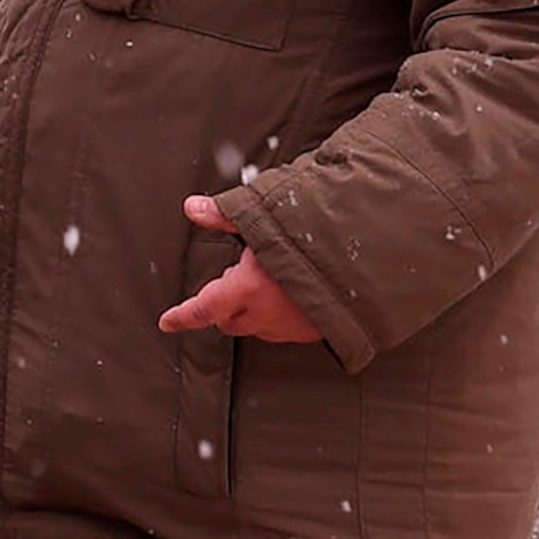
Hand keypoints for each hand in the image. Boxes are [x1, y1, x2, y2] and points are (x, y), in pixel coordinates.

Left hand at [157, 195, 320, 340]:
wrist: (372, 260)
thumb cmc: (317, 237)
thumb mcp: (266, 218)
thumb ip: (227, 216)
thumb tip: (192, 207)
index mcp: (248, 289)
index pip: (203, 309)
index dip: (182, 316)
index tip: (167, 321)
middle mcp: (266, 314)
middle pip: (229, 322)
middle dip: (221, 309)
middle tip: (224, 288)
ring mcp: (293, 327)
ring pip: (259, 327)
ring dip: (253, 311)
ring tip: (263, 286)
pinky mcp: (317, 331)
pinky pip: (288, 328)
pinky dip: (281, 314)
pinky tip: (293, 294)